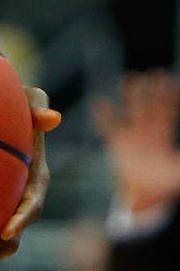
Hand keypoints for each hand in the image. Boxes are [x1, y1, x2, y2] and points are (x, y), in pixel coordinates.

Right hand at [93, 70, 179, 213]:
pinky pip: (109, 127)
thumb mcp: (176, 173)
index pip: (168, 113)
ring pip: (131, 112)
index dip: (170, 99)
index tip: (172, 82)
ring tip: (130, 79)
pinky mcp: (117, 143)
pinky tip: (98, 102)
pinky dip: (103, 116)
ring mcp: (131, 136)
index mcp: (163, 138)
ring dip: (130, 97)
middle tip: (154, 73)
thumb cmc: (163, 185)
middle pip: (150, 108)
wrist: (143, 196)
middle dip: (152, 92)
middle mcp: (147, 132)